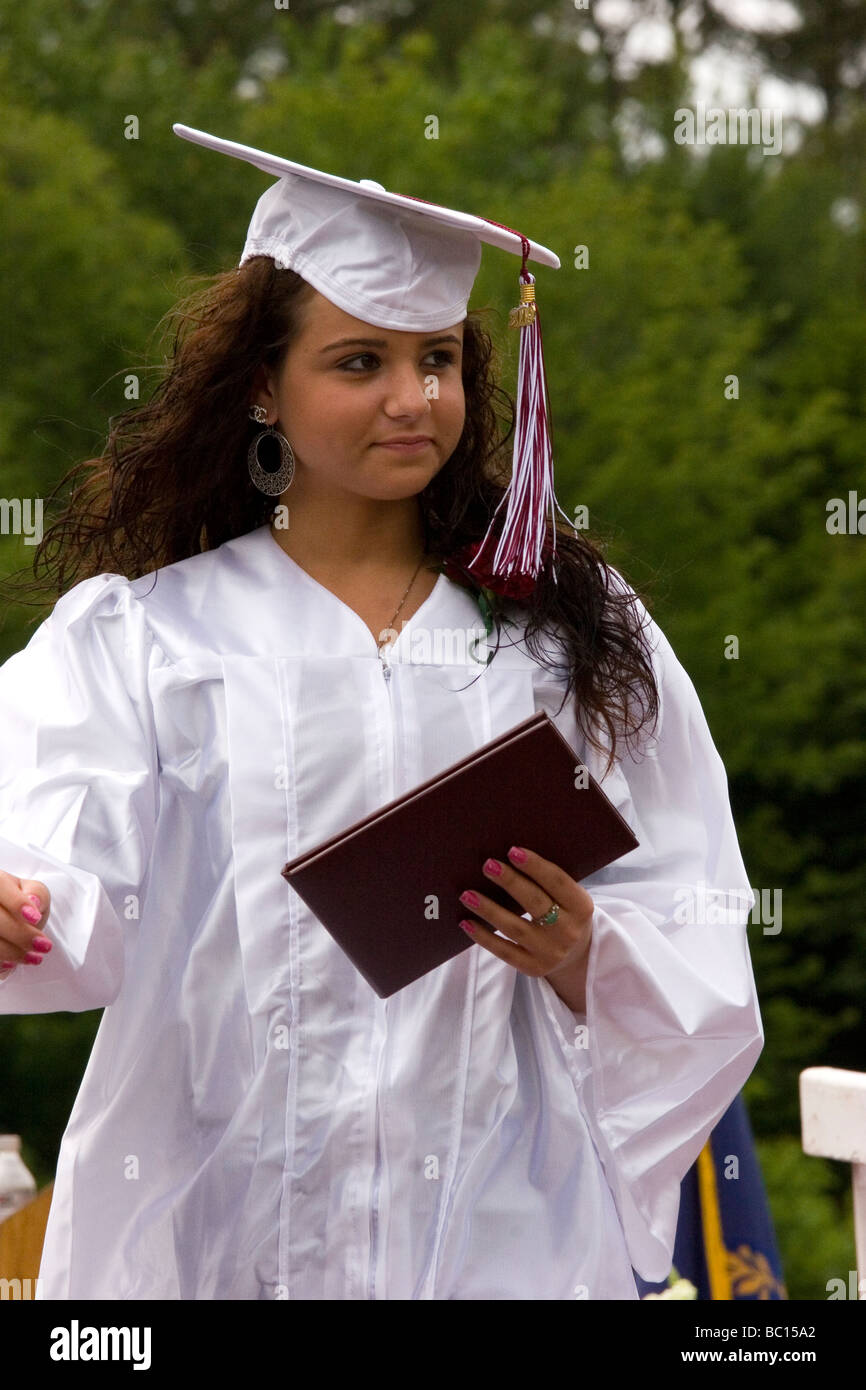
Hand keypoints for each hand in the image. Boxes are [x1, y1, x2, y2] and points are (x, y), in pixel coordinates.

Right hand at [0, 870, 51, 973]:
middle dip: (21, 934)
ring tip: (35, 958)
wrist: (9, 921)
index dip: (17, 903)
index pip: (0, 887)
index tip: (35, 918)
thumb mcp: (34, 892)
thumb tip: (33, 902)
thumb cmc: (23, 903)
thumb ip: (37, 893)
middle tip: (45, 946)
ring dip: (12, 952)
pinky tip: (11, 965)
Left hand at [457, 846, 593, 1012]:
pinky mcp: (534, 968)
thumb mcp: (568, 897)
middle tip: (488, 865)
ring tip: (467, 894)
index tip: (512, 851)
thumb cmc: (563, 912)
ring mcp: (551, 952)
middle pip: (536, 903)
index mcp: (581, 906)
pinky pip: (504, 951)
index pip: (557, 882)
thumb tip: (508, 856)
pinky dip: (483, 937)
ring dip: (489, 910)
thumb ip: (547, 881)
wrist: (576, 954)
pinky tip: (466, 922)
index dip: (535, 866)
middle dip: (510, 882)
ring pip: (515, 928)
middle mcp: (568, 931)